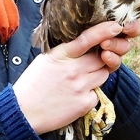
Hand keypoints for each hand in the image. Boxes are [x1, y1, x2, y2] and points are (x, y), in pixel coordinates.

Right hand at [13, 21, 132, 133]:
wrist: (23, 113)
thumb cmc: (33, 84)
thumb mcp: (46, 59)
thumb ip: (66, 52)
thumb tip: (84, 44)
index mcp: (62, 55)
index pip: (87, 39)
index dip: (104, 31)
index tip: (115, 26)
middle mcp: (73, 70)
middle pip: (102, 58)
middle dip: (102, 58)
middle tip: (92, 62)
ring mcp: (80, 87)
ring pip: (103, 75)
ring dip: (97, 74)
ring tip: (81, 80)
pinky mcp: (84, 104)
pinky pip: (97, 93)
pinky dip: (90, 93)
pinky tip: (76, 96)